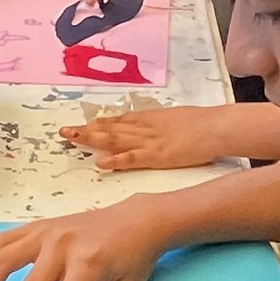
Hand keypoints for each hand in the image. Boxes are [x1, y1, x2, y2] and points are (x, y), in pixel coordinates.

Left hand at [60, 105, 232, 172]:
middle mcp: (144, 128)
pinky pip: (132, 158)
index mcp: (149, 118)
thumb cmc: (202, 122)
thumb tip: (153, 125)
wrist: (216, 127)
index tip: (82, 124)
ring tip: (72, 140)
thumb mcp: (176, 118)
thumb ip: (160, 123)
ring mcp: (148, 141)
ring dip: (92, 140)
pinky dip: (115, 160)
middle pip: (110, 129)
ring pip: (114, 140)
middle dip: (86, 130)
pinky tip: (100, 162)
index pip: (118, 120)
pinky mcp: (156, 155)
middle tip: (64, 131)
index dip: (99, 123)